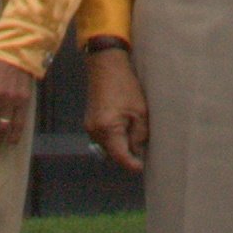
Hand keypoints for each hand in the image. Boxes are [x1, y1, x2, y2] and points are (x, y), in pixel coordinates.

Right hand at [83, 46, 148, 171]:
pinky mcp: (89, 123)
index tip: (143, 168)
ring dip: (120, 146)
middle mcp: (95, 131)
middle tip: (142, 150)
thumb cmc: (125, 86)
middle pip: (113, 155)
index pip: (120, 157)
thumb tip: (139, 153)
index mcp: (107, 129)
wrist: (105, 65)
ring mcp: (90, 127)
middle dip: (127, 155)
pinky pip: (103, 138)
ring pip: (107, 148)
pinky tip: (124, 127)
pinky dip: (113, 138)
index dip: (133, 165)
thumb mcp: (140, 112)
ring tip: (134, 134)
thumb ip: (139, 136)